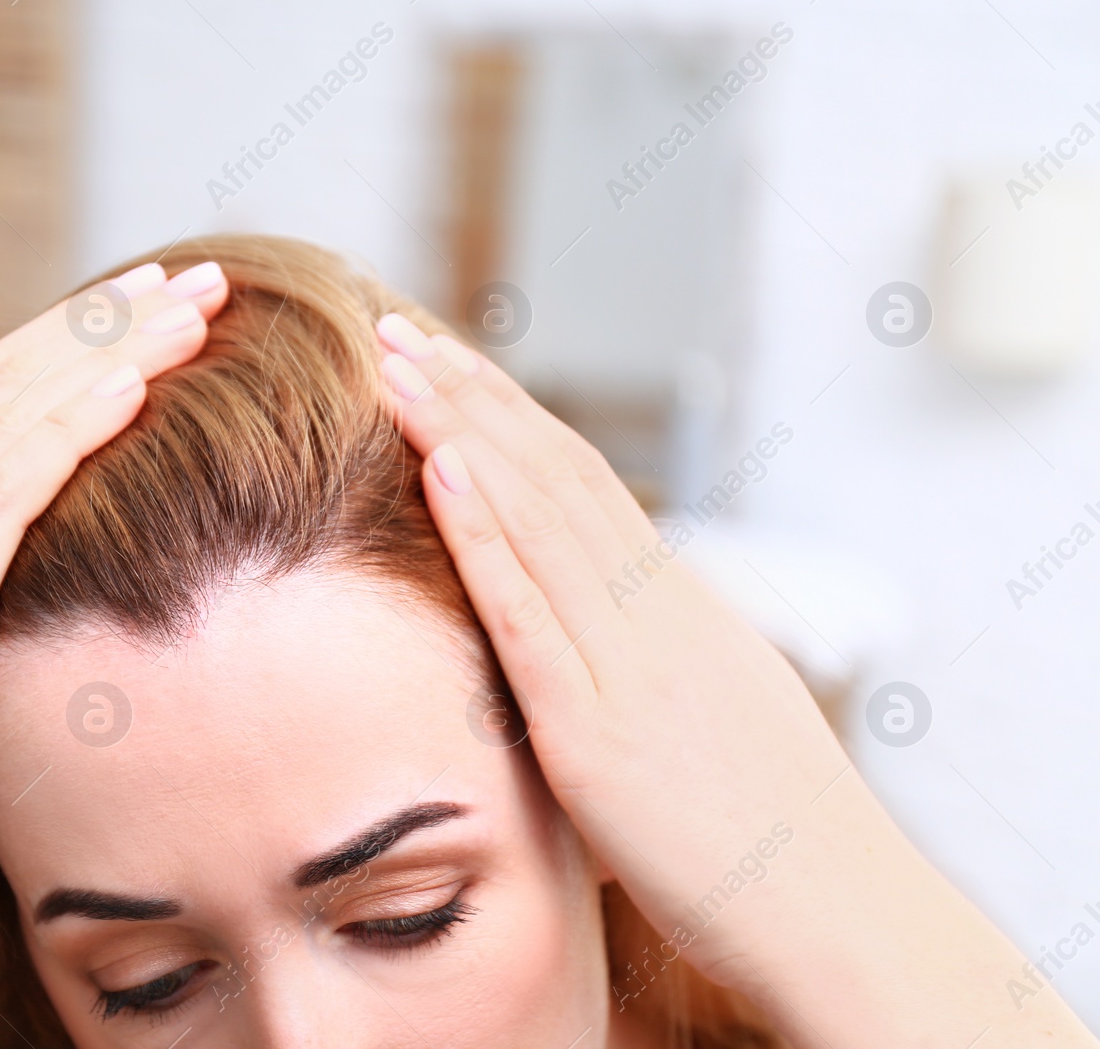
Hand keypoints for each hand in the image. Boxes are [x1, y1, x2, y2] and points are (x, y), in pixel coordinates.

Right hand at [0, 260, 230, 912]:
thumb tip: (63, 535)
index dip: (80, 333)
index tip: (156, 299)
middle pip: (12, 377)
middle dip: (113, 320)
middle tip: (200, 278)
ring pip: (14, 413)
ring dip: (113, 352)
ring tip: (196, 310)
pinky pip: (5, 491)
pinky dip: (70, 428)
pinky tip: (133, 387)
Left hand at [372, 313, 1097, 1045]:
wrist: (840, 910)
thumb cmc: (770, 834)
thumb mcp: (706, 715)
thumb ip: (643, 664)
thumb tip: (595, 635)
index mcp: (673, 606)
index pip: (579, 481)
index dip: (507, 414)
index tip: (448, 361)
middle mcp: (653, 611)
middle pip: (551, 471)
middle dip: (468, 392)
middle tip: (395, 323)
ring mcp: (627, 663)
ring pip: (536, 516)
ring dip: (459, 430)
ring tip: (396, 359)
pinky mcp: (600, 731)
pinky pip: (531, 613)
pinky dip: (485, 535)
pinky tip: (444, 469)